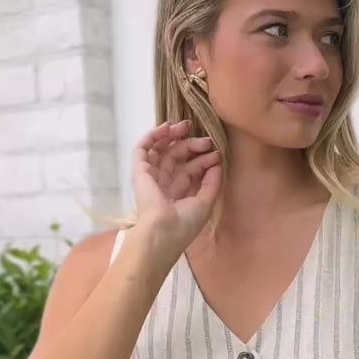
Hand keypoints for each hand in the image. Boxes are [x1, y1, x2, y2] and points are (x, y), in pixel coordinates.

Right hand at [131, 119, 221, 255]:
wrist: (163, 231)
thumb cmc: (184, 224)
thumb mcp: (205, 202)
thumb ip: (212, 183)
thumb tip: (218, 162)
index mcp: (178, 194)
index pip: (190, 170)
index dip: (203, 160)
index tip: (216, 154)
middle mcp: (163, 183)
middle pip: (177, 157)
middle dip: (191, 145)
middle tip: (205, 139)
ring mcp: (151, 176)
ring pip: (160, 149)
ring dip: (172, 136)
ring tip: (185, 126)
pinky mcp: (139, 171)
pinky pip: (142, 148)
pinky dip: (153, 136)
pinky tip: (166, 128)